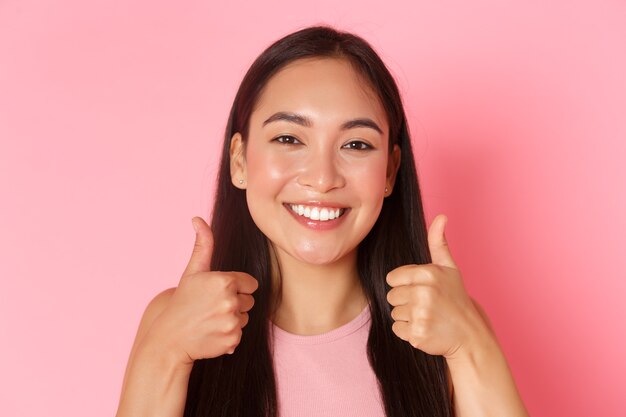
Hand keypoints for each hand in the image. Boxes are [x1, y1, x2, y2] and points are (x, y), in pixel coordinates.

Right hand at [142, 216, 258, 364]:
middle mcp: (231, 302)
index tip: (216, 293)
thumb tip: (198, 219)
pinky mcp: (233, 341)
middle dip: (235, 303)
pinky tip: (212, 333)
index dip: (235, 287)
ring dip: (232, 319)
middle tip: (211, 307)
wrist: (170, 338)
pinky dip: (229, 335)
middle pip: (250, 301)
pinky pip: (240, 334)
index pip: (250, 284)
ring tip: (211, 320)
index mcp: (225, 281)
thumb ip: (203, 245)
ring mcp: (232, 323)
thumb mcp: (192, 271)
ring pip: (245, 317)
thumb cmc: (183, 302)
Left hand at [386, 214, 487, 358]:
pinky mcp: (418, 334)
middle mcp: (424, 293)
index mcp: (428, 274)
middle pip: (391, 296)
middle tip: (427, 306)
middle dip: (406, 302)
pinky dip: (409, 333)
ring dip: (408, 317)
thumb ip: (438, 243)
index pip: (392, 278)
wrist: (470, 335)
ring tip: (428, 317)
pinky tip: (426, 329)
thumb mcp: (449, 268)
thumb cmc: (456, 299)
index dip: (404, 285)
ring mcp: (421, 315)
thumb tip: (441, 216)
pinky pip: (398, 330)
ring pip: (394, 313)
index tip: (422, 290)